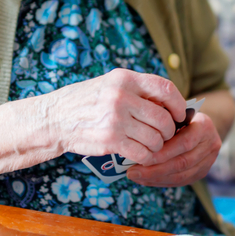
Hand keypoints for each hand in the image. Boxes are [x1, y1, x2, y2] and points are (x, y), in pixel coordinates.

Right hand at [39, 69, 184, 163]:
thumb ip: (139, 90)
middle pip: (163, 119)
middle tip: (164, 134)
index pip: (165, 89)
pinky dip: (146, 156)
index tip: (179, 115)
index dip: (178, 105)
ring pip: (156, 138)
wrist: (55, 118)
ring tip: (150, 144)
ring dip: (157, 145)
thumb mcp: (111, 84)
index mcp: (125, 79)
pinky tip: (141, 153)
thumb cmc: (87, 101)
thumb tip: (172, 103)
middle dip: (169, 131)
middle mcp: (121, 97)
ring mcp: (115, 120)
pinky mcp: (110, 141)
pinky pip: (142, 153)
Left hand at [126, 111, 220, 186]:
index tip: (143, 156)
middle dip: (156, 170)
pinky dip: (161, 182)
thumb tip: (138, 139)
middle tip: (132, 172)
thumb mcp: (174, 113)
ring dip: (156, 178)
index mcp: (205, 126)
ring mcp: (208, 161)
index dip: (164, 153)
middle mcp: (211, 144)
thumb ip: (162, 123)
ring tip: (136, 177)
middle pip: (183, 162)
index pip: (185, 143)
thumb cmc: (181, 116)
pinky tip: (145, 180)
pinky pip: (180, 182)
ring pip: (181, 176)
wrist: (200, 125)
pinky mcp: (202, 173)